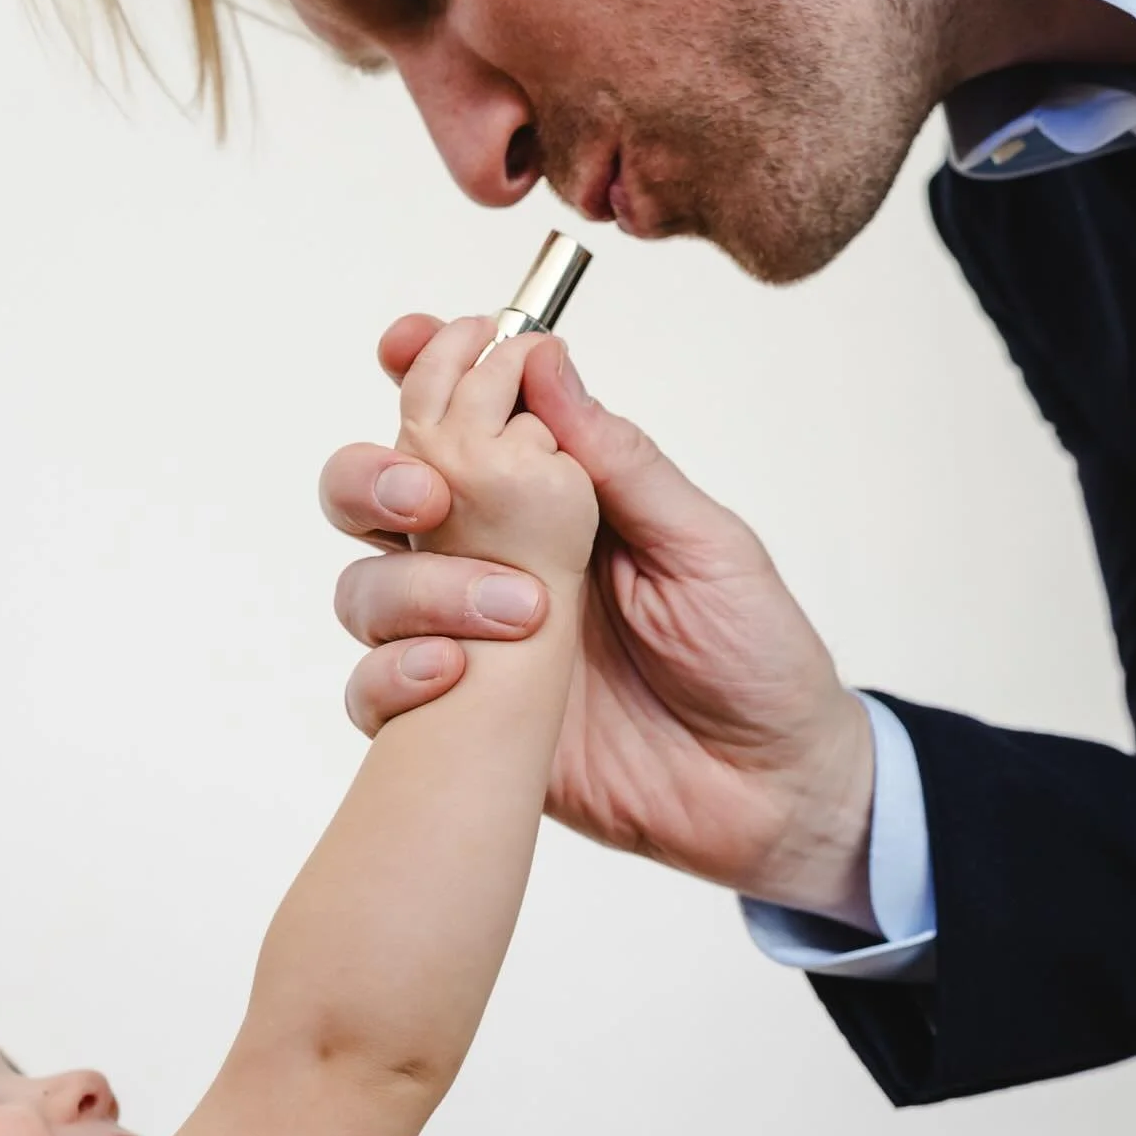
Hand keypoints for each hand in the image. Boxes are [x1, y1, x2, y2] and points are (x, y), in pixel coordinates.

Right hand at [323, 316, 876, 926]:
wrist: (768, 790)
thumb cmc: (754, 654)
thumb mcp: (704, 545)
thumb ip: (618, 462)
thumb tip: (543, 358)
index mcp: (552, 504)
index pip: (461, 422)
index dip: (419, 374)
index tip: (406, 345)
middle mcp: (493, 565)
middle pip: (377, 499)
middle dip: (372, 476)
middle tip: (424, 493)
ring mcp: (470, 646)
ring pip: (367, 591)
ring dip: (408, 585)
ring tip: (513, 611)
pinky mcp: (460, 729)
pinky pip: (377, 694)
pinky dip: (390, 677)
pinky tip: (452, 677)